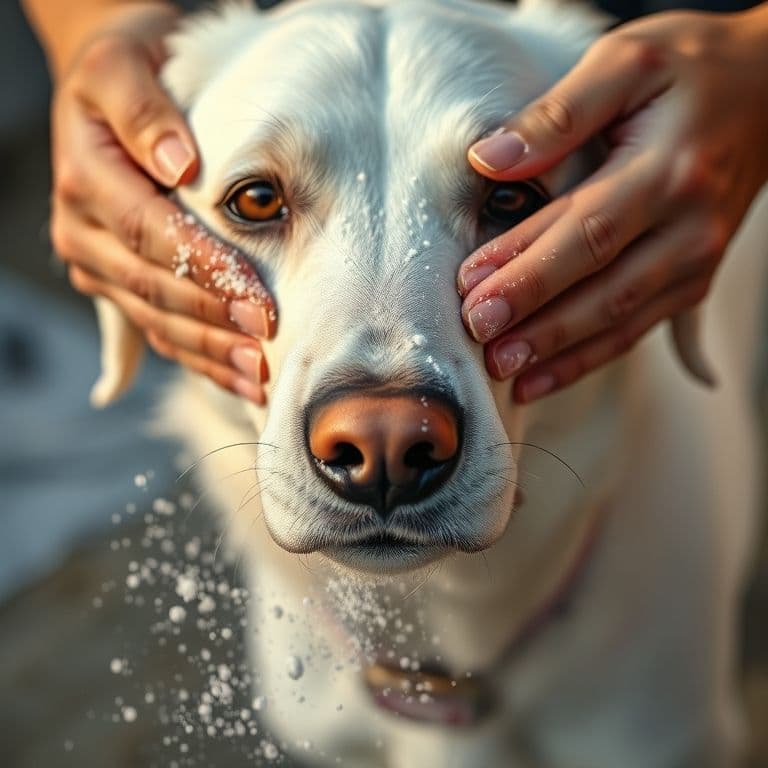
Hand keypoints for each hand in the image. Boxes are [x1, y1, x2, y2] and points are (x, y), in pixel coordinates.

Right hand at [47, 2, 274, 403]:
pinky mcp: (118, 284)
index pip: (151, 236)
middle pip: (155, 289)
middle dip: (215, 322)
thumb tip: (181, 165)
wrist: (108, 88)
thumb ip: (145, 110)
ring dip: (210, 353)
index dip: (206, 273)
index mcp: (86, 180)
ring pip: (156, 321)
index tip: (259, 303)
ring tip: (260, 379)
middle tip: (269, 346)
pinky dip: (198, 357)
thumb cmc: (130, 69)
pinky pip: (156, 330)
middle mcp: (85, 232)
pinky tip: (237, 378)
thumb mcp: (124, 65)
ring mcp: (100, 264)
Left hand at [458, 5, 767, 402]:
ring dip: (558, 353)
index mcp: (668, 171)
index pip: (585, 229)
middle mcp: (688, 227)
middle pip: (603, 289)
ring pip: (619, 322)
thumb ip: (558, 113)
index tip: (471, 289)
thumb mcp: (626, 60)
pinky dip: (587, 358)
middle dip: (537, 322)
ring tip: (504, 374)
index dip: (526, 264)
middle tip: (481, 341)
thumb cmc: (690, 70)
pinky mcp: (691, 280)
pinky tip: (542, 378)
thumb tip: (489, 160)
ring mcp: (695, 261)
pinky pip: (636, 330)